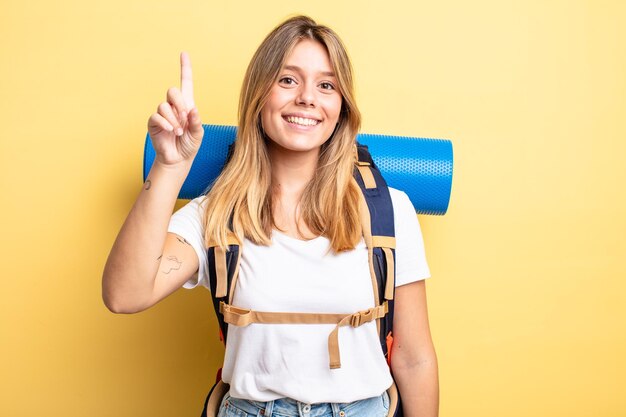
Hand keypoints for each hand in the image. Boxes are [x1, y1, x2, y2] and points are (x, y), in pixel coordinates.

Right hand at [147, 52, 203, 166]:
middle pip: (172, 91)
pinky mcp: (153, 123)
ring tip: (179, 131)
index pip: (185, 82)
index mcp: (187, 105)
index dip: (185, 68)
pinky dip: (165, 123)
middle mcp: (173, 106)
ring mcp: (162, 114)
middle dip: (180, 103)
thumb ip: (197, 121)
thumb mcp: (198, 133)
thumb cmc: (189, 145)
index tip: (183, 53)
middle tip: (185, 118)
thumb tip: (192, 109)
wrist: (178, 159)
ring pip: (164, 105)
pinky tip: (171, 131)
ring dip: (174, 119)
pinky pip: (156, 116)